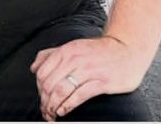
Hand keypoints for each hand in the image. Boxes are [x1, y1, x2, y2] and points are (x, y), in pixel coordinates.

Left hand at [30, 36, 146, 120]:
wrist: (126, 49)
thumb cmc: (98, 50)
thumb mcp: (73, 47)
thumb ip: (51, 55)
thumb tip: (33, 68)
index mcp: (66, 50)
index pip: (43, 72)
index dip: (39, 88)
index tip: (41, 97)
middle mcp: (75, 59)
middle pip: (50, 83)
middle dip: (45, 100)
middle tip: (45, 110)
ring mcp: (89, 70)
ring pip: (62, 90)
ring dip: (53, 106)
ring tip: (52, 114)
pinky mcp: (102, 82)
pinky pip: (80, 95)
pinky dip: (68, 105)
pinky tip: (63, 111)